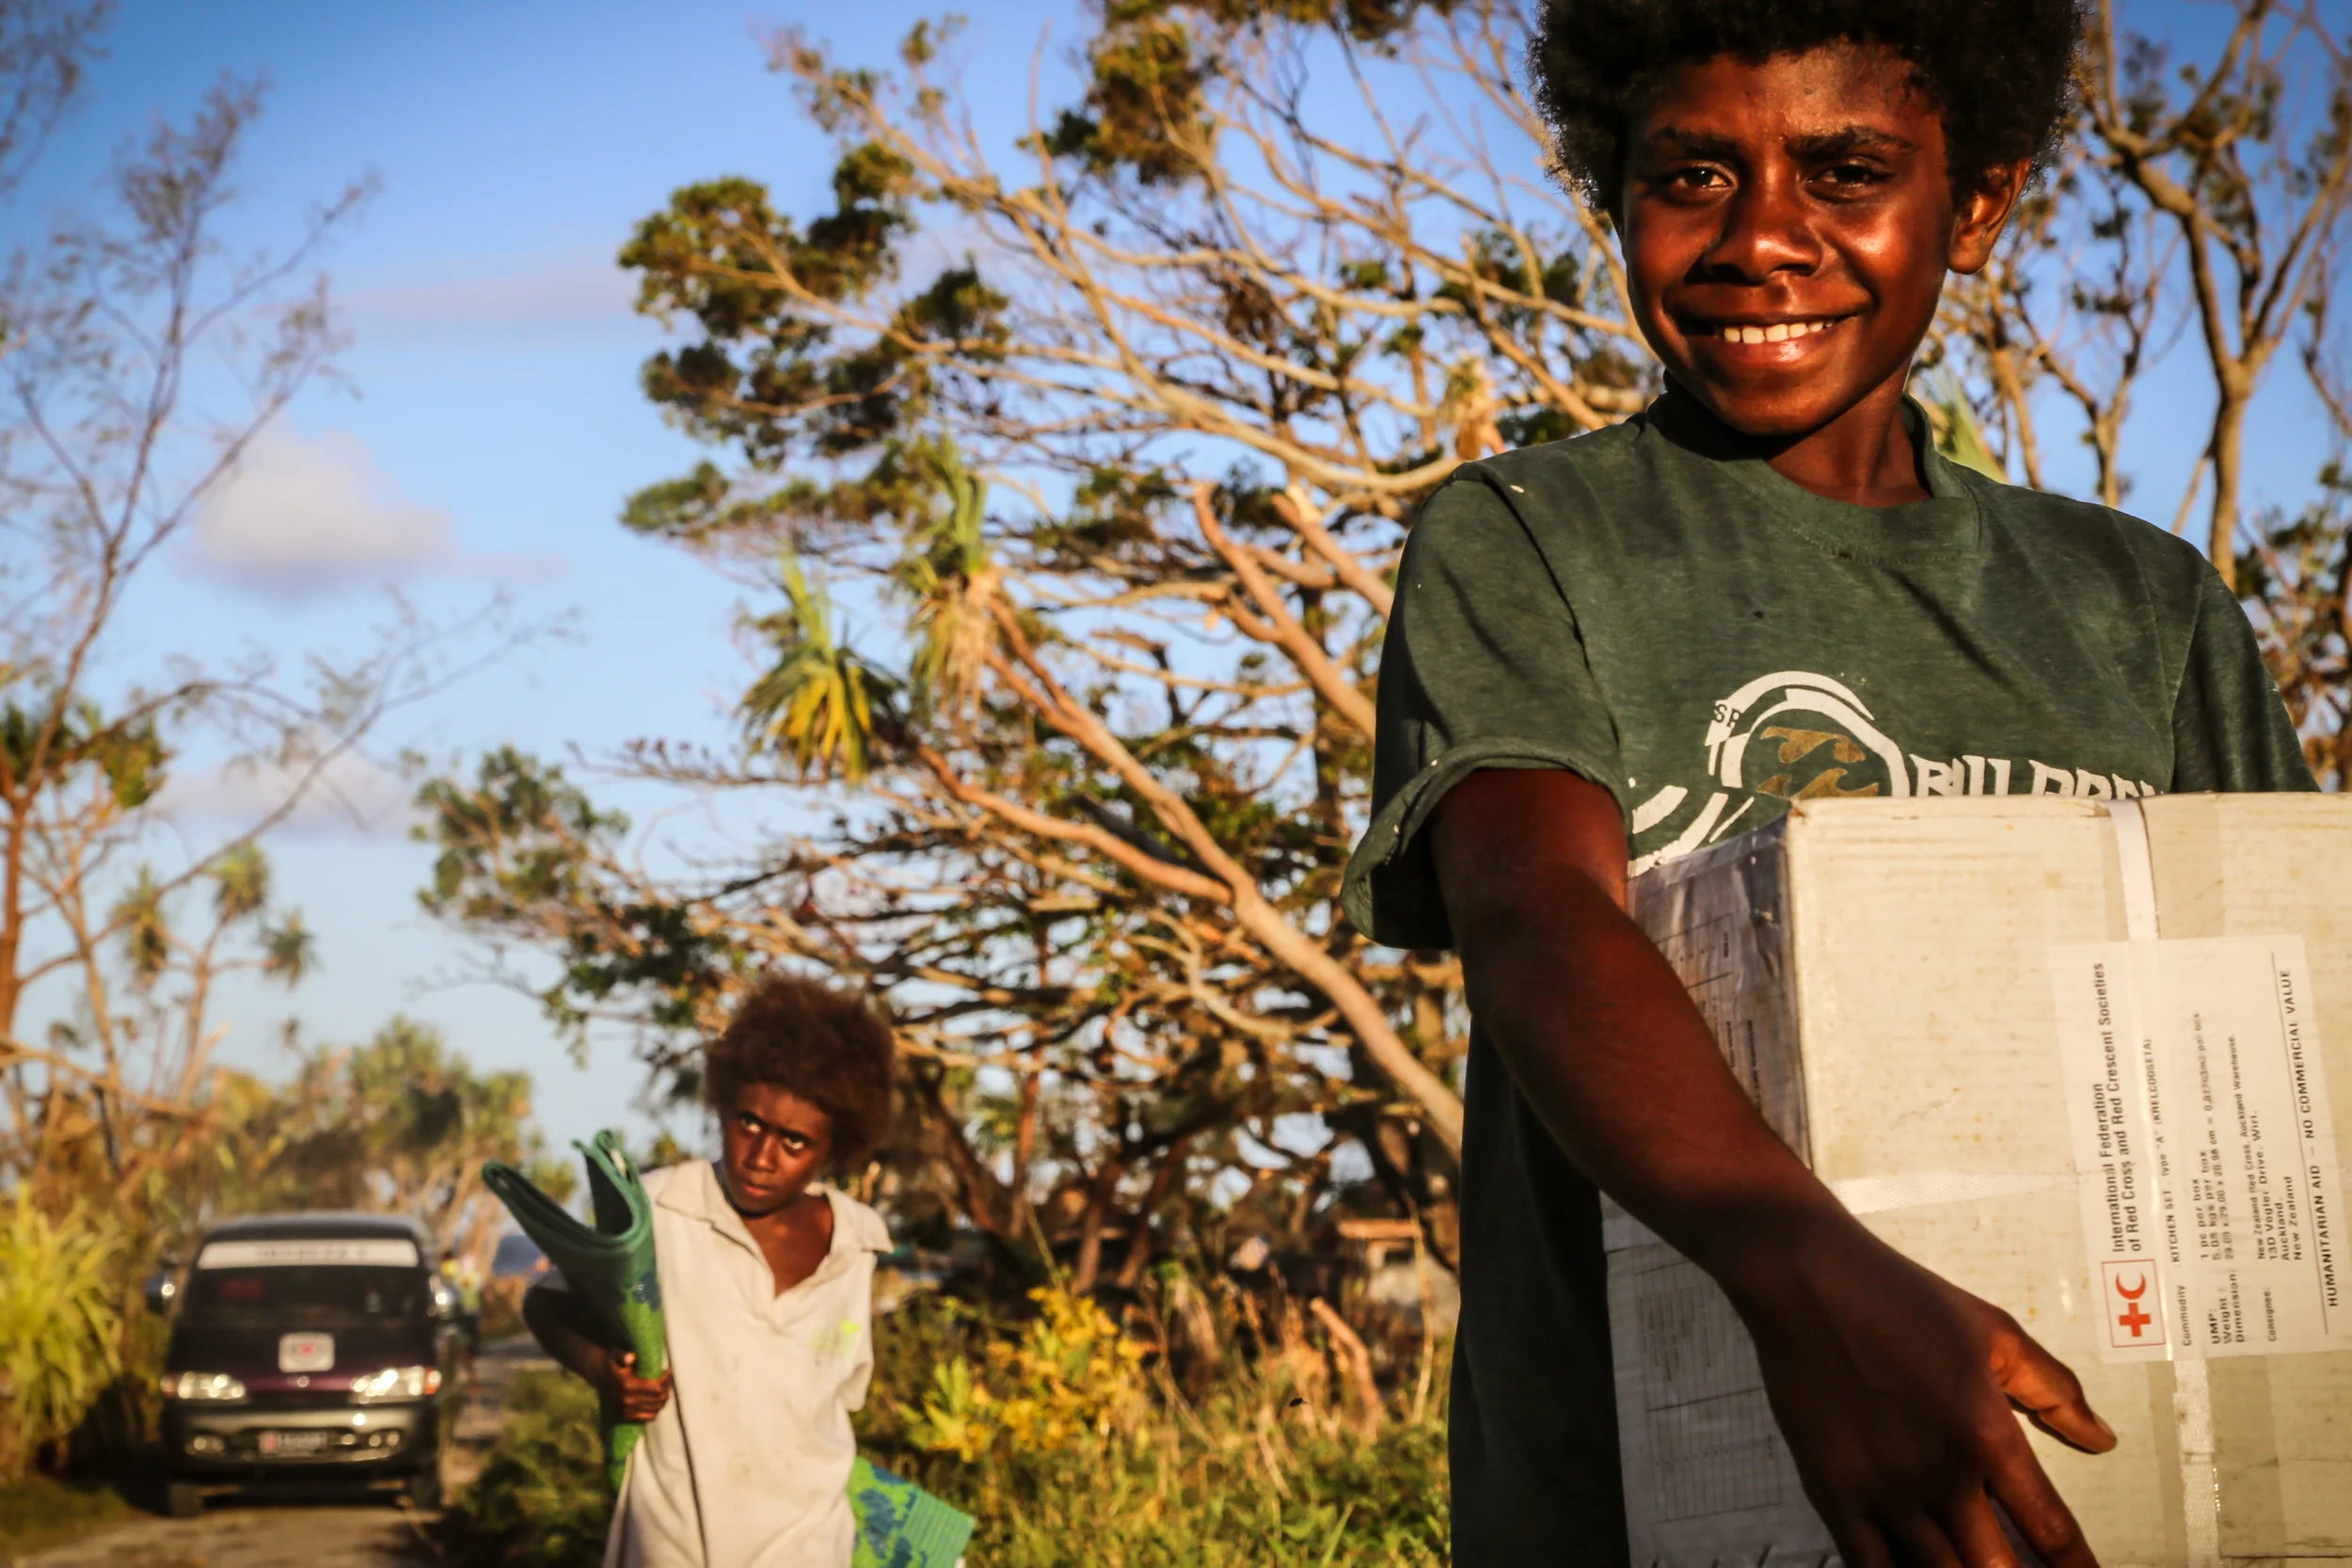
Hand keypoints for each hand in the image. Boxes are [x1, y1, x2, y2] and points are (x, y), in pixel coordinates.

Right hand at [595, 1350, 672, 1422]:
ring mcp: (627, 1410)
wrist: (599, 1375)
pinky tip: (657, 1399)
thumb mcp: (616, 1354)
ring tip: (663, 1387)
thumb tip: (631, 1358)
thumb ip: (623, 1355)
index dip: (665, 1379)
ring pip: (657, 1408)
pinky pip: (650, 1417)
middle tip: (666, 1378)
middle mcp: (627, 1400)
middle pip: (659, 1398)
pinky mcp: (627, 1416)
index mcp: (627, 1385)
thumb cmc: (612, 1362)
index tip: (667, 1370)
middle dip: (666, 1387)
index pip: (656, 1387)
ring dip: (663, 1398)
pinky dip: (657, 1409)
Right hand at [1728, 1216, 2116, 1567]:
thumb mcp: (1995, 1333)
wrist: (1807, 1280)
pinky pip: (1868, 1567)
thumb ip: (2054, 1389)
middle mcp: (1941, 1476)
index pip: (2050, 1530)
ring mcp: (1883, 1491)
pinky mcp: (1833, 1493)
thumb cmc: (1900, 1297)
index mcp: (1988, 1435)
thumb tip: (2101, 1438)